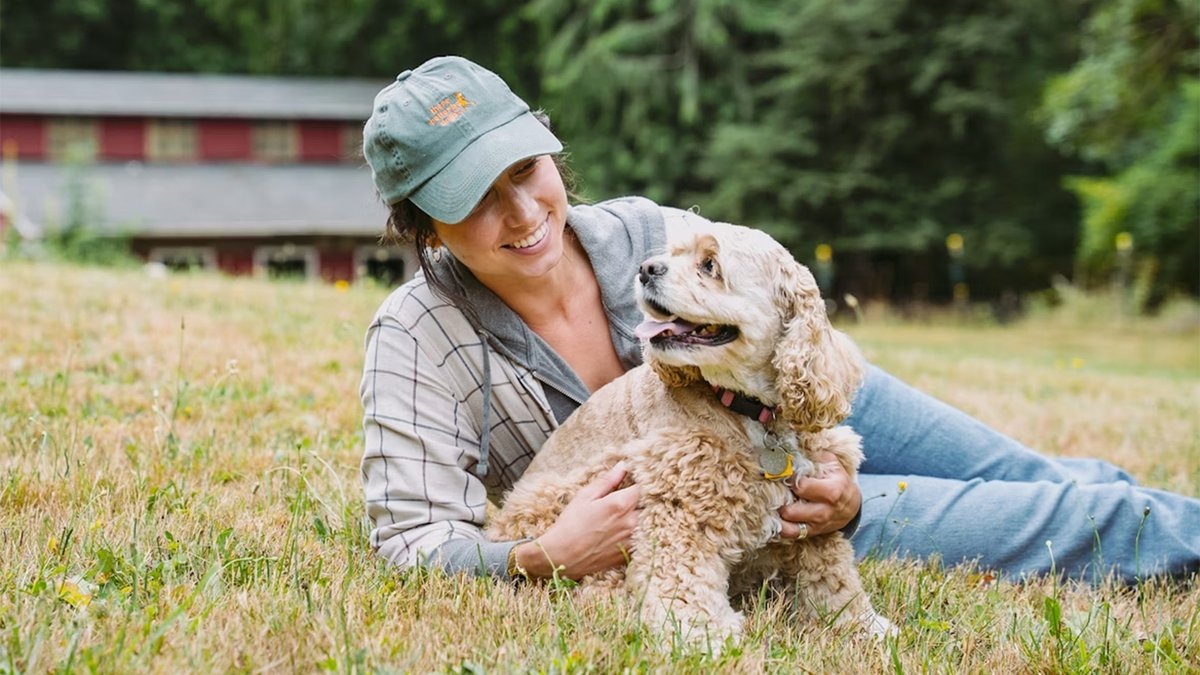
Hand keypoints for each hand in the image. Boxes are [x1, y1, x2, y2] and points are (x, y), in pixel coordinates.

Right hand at [515, 462, 639, 578]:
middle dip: (640, 500)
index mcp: (620, 504)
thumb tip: (623, 466)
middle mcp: (631, 522)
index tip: (631, 482)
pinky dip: (636, 532)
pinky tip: (620, 531)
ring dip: (640, 516)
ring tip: (622, 516)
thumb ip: (607, 481)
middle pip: (648, 505)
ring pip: (646, 522)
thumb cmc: (570, 524)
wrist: (561, 557)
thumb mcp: (585, 496)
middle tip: (627, 499)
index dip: (637, 483)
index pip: (642, 487)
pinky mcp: (629, 554)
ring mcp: (632, 539)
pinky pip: (640, 538)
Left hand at [777, 451, 859, 537]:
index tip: (778, 472)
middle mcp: (824, 511)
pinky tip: (774, 517)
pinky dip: (780, 528)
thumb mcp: (832, 464)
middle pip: (791, 510)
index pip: (801, 486)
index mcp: (832, 491)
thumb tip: (791, 450)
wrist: (852, 505)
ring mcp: (818, 524)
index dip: (787, 479)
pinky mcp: (812, 533)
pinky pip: (792, 534)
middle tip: (772, 490)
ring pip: (789, 525)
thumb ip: (814, 457)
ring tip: (771, 503)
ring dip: (777, 514)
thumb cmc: (839, 480)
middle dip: (779, 500)